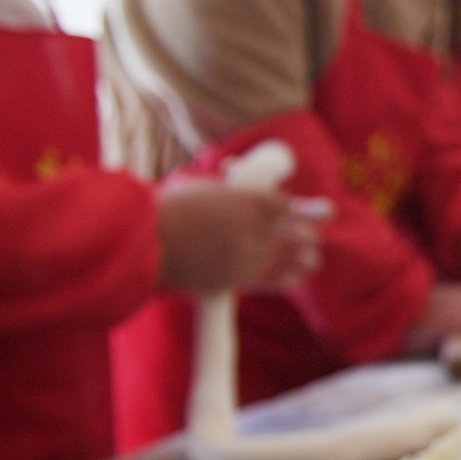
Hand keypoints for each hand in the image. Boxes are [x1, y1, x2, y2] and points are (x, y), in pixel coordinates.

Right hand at [155, 183, 322, 293]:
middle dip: (306, 234)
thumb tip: (244, 180)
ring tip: (311, 259)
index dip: (299, 209)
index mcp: (250, 200)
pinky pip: (276, 279)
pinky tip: (298, 277)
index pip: (287, 205)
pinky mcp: (239, 279)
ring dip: (304, 257)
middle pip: (299, 232)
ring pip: (293, 258)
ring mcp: (250, 256)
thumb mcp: (205, 187)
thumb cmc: (171, 209)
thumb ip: (232, 189)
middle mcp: (256, 229)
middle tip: (309, 236)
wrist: (146, 241)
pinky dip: (289, 278)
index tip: (314, 212)